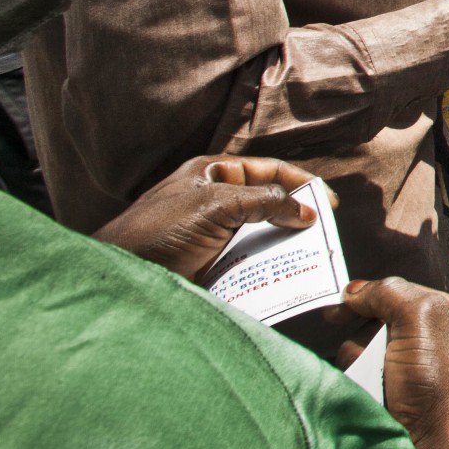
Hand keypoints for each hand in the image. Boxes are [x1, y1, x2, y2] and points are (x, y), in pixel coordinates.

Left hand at [93, 155, 325, 279]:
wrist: (121, 275)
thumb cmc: (159, 230)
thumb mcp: (216, 206)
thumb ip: (264, 203)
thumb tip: (306, 212)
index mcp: (215, 174)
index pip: (269, 170)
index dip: (301, 183)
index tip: (327, 204)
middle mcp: (217, 200)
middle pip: (269, 204)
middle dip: (295, 218)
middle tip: (322, 236)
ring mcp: (213, 233)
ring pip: (260, 235)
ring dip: (282, 247)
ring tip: (308, 260)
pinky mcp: (209, 263)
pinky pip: (247, 262)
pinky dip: (265, 269)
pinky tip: (281, 278)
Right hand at [336, 279, 448, 448]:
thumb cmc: (440, 387)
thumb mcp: (422, 318)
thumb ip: (391, 292)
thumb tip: (355, 291)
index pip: (404, 290)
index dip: (373, 294)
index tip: (344, 301)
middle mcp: (439, 339)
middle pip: (379, 321)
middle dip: (364, 334)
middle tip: (362, 346)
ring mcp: (415, 371)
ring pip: (365, 349)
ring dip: (357, 358)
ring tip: (369, 376)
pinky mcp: (395, 398)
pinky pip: (362, 376)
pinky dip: (355, 379)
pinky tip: (362, 389)